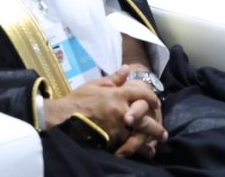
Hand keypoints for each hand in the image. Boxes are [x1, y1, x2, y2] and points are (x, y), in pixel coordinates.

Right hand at [44, 66, 164, 148]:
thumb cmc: (77, 100)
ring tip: (153, 150)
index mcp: (118, 93)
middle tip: (163, 134)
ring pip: (137, 134)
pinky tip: (137, 155)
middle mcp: (120, 109)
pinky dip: (132, 150)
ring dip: (147, 143)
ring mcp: (116, 125)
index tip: (157, 104)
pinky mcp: (110, 139)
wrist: (61, 117)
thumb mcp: (95, 85)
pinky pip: (125, 145)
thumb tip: (127, 68)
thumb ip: (114, 78)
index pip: (142, 93)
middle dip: (155, 127)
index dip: (151, 98)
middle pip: (145, 117)